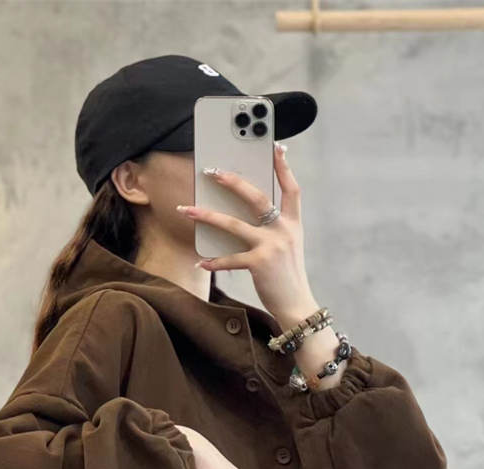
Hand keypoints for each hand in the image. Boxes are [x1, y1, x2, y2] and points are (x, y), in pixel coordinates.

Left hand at [176, 142, 318, 319]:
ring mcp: (272, 246)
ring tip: (186, 210)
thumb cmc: (287, 277)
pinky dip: (213, 261)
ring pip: (233, 224)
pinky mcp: (259, 263)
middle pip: (257, 197)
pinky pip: (230, 258)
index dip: (284, 167)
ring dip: (206, 216)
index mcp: (293, 224)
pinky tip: (201, 262)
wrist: (297, 306)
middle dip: (233, 181)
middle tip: (212, 171)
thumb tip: (242, 216)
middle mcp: (284, 230)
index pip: (291, 188)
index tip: (276, 147)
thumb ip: (273, 230)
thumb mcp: (287, 248)